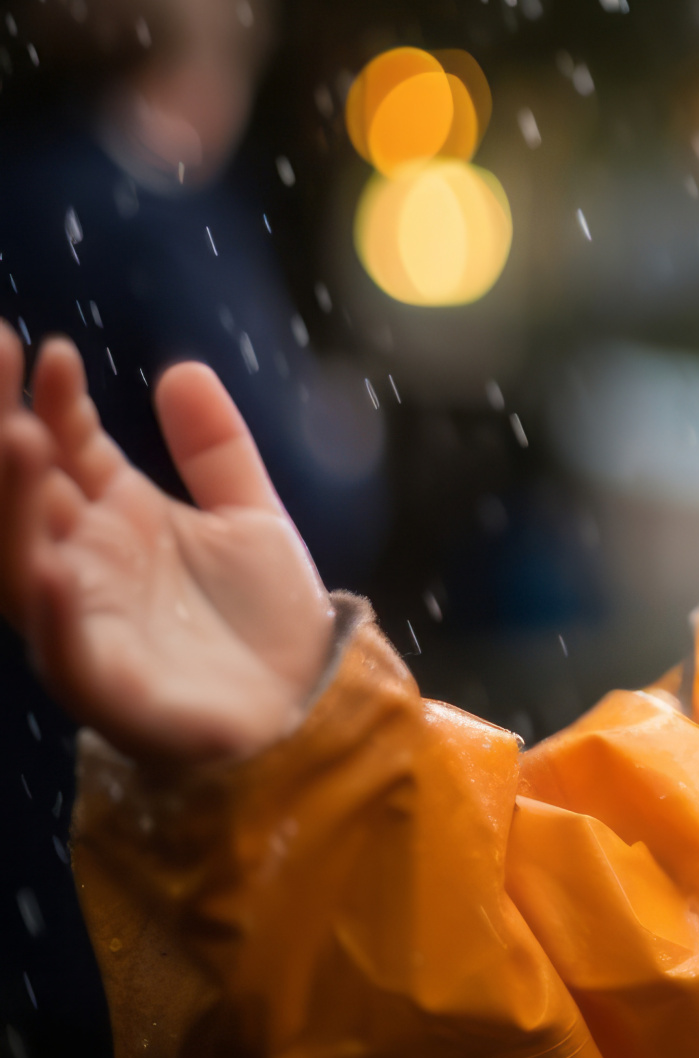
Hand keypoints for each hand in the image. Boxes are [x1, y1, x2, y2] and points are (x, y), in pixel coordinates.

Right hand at [1, 333, 334, 766]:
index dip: (53, 401)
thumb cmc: (266, 622)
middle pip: (22, 493)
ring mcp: (88, 623)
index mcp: (117, 522)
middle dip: (2, 431)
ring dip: (14, 502)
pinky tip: (51, 568)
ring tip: (19, 436)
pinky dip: (55, 608)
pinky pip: (65, 647)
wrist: (309, 710)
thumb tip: (182, 370)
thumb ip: (216, 450)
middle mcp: (86, 565)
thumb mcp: (250, 516)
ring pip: (22, 559)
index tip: (51, 347)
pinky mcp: (107, 685)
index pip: (64, 451)